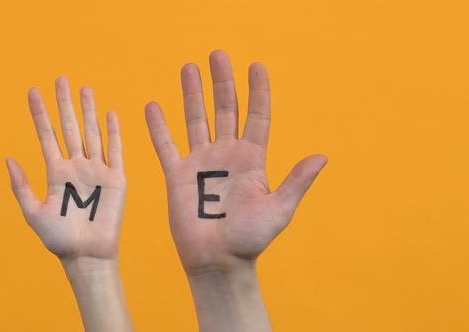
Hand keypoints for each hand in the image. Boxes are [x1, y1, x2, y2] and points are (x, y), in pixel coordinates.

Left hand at [6, 76, 125, 260]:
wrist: (87, 255)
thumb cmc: (59, 239)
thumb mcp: (33, 213)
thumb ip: (21, 186)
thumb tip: (8, 158)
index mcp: (56, 172)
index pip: (47, 135)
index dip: (40, 114)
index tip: (33, 92)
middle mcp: (77, 166)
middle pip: (70, 127)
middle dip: (65, 104)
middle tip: (61, 79)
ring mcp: (98, 170)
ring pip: (92, 133)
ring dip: (89, 111)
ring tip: (84, 89)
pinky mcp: (117, 179)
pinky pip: (116, 151)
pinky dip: (114, 132)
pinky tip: (110, 115)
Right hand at [145, 50, 326, 274]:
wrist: (218, 261)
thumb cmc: (250, 240)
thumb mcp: (279, 210)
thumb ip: (296, 182)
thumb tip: (322, 157)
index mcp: (252, 160)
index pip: (257, 116)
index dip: (258, 91)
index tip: (257, 66)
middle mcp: (226, 155)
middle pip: (225, 109)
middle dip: (222, 82)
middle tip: (218, 55)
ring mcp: (201, 163)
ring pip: (196, 120)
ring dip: (193, 94)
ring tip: (189, 68)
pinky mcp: (178, 176)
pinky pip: (166, 146)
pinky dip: (159, 127)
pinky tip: (153, 106)